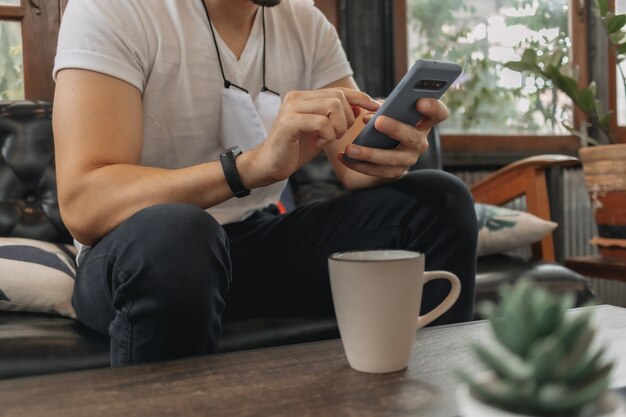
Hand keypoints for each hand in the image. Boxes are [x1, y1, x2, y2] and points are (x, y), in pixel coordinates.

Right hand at [240, 88, 379, 187]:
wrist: (269, 165)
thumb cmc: (296, 149)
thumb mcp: (321, 131)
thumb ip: (337, 118)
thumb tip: (361, 106)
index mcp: (304, 97)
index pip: (339, 91)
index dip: (360, 98)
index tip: (375, 107)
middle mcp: (296, 97)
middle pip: (338, 98)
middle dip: (347, 119)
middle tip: (337, 135)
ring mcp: (291, 108)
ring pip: (332, 107)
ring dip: (337, 128)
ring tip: (326, 139)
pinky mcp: (289, 123)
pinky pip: (321, 123)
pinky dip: (326, 136)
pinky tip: (317, 143)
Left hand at [339, 98, 448, 178]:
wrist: (382, 145)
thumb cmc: (387, 120)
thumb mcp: (389, 109)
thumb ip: (385, 106)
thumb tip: (373, 111)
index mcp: (423, 122)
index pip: (439, 114)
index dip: (433, 107)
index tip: (419, 101)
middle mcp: (420, 142)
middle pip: (412, 137)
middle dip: (395, 129)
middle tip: (378, 121)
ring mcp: (409, 159)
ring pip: (391, 158)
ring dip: (369, 153)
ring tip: (350, 148)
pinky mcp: (394, 172)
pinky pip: (376, 171)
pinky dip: (358, 164)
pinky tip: (343, 157)